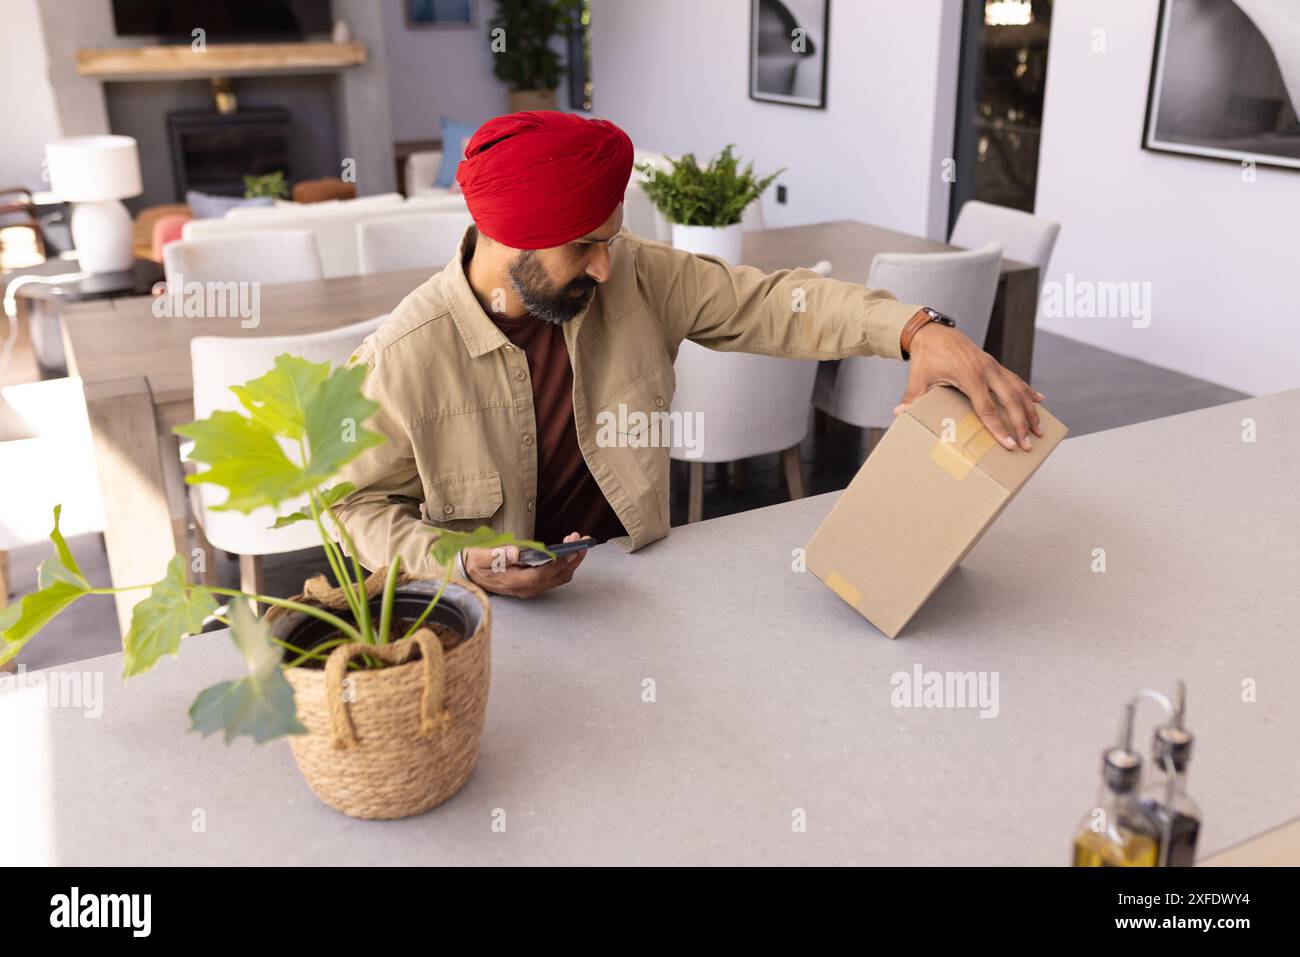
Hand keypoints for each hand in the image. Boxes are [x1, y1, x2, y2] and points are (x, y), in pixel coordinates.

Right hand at [462, 530, 587, 597]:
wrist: (469, 574)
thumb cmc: (475, 563)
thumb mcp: (480, 557)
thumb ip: (496, 555)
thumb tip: (515, 552)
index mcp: (513, 582)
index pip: (541, 576)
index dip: (558, 564)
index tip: (571, 550)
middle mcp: (526, 589)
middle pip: (556, 578)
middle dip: (572, 559)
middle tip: (581, 540)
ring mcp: (531, 588)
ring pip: (559, 578)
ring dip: (571, 560)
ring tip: (576, 540)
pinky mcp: (533, 584)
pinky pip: (554, 576)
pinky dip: (565, 563)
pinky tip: (567, 549)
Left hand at [895, 318, 1044, 450]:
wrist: (933, 332)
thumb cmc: (926, 356)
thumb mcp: (918, 378)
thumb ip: (912, 398)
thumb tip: (899, 414)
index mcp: (968, 376)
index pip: (987, 408)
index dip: (998, 428)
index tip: (1008, 444)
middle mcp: (986, 370)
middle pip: (1010, 400)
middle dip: (1021, 424)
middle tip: (1028, 444)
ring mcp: (992, 366)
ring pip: (1018, 389)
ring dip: (1030, 410)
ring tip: (1038, 429)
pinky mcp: (993, 363)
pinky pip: (1015, 378)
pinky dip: (1028, 390)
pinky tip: (1039, 400)